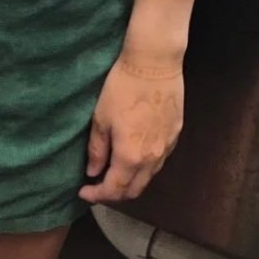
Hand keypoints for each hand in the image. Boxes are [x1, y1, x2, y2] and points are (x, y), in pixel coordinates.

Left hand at [79, 56, 182, 203]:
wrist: (154, 63)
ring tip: (116, 170)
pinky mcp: (176, 134)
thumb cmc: (122, 88)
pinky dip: (145, 165)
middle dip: (115, 193)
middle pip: (135, 190)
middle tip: (98, 185)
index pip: (114, 189)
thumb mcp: (101, 118)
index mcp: (131, 157)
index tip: (83, 191)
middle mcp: (152, 159)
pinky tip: (135, 153)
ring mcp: (167, 147)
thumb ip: (97, 150)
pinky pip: (159, 160)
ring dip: (131, 180)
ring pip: (149, 177)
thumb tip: (93, 172)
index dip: (97, 195)